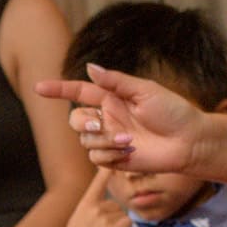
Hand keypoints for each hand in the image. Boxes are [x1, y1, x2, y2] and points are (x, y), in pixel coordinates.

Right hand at [36, 63, 205, 174]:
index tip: (38, 88)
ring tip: (129, 141)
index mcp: (112, 98)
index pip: (78, 92)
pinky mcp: (115, 159)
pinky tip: (129, 151)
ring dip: (104, 140)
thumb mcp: (145, 90)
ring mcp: (110, 139)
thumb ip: (115, 81)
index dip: (58, 90)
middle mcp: (108, 118)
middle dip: (84, 122)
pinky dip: (109, 154)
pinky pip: (96, 157)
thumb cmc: (173, 112)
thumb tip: (90, 67)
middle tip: (101, 123)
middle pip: (75, 120)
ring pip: (85, 140)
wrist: (188, 141)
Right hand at [60, 167, 130, 226]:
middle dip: (113, 217)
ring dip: (117, 225)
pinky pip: (128, 223)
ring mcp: (103, 218)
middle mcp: (94, 207)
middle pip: (116, 205)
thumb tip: (113, 205)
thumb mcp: (78, 218)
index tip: (114, 155)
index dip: (107, 170)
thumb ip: (93, 208)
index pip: (98, 182)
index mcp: (85, 203)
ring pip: (122, 215)